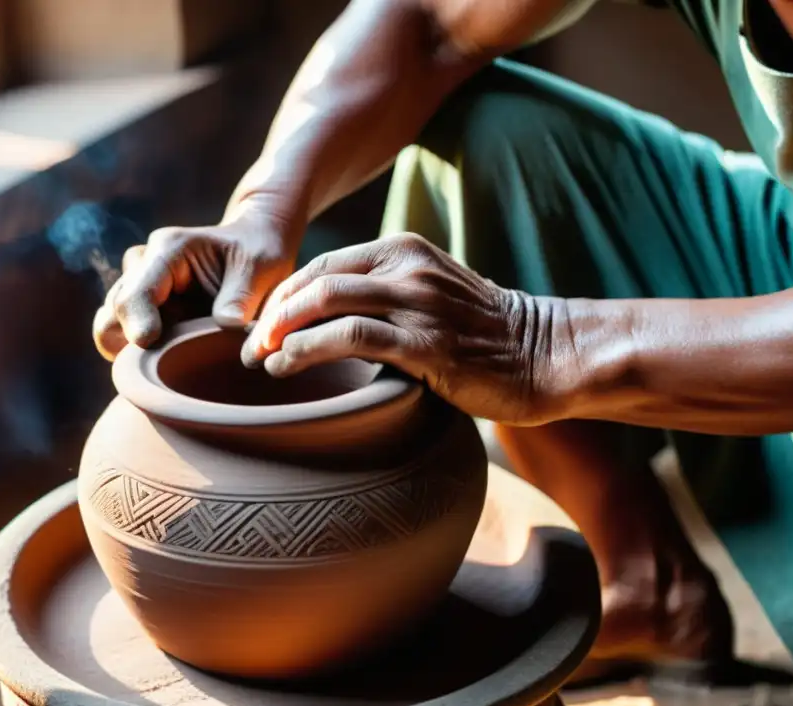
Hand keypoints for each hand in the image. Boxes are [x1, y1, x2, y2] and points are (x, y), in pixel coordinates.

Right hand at [93, 213, 295, 360]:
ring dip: (132, 349)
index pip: (134, 292)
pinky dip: (138, 352)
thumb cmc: (259, 253)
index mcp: (169, 249)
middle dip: (130, 341)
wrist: (256, 246)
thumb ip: (242, 296)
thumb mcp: (261, 267)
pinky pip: (123, 336)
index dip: (137, 323)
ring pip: (111, 326)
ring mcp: (141, 287)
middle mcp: (144, 265)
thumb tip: (226, 325)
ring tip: (170, 362)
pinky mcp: (145, 309)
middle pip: (113, 312)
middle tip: (164, 363)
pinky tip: (168, 359)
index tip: (150, 343)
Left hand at [241, 233, 563, 423]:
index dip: (284, 295)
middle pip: (316, 281)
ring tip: (262, 361)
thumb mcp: (433, 293)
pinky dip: (308, 351)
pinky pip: (351, 339)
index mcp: (405, 250)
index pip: (324, 264)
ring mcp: (417, 303)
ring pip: (326, 303)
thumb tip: (332, 316)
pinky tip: (287, 367)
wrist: (543, 355)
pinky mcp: (425, 344)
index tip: (262, 327)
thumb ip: (388, 293)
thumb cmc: (482, 333)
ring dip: (282, 333)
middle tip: (249, 347)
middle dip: (272, 315)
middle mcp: (407, 268)